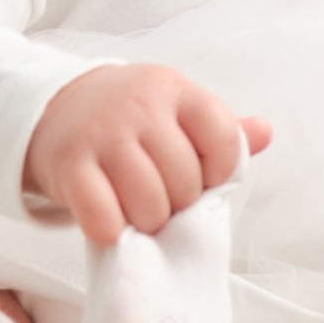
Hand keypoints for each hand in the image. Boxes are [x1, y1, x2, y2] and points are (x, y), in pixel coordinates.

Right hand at [24, 64, 270, 245]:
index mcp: (176, 91)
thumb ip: (222, 128)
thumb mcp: (176, 110)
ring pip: (150, 205)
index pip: (224, 137)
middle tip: (162, 196)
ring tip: (137, 209)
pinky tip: (109, 218)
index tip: (202, 177)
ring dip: (147, 221)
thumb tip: (266, 132)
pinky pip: (104, 219)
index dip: (220, 171)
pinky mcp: (70, 167)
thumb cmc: (131, 118)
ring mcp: (103, 135)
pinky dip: (112, 231)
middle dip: (179, 203)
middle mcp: (141, 107)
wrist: (56, 105)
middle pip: (186, 181)